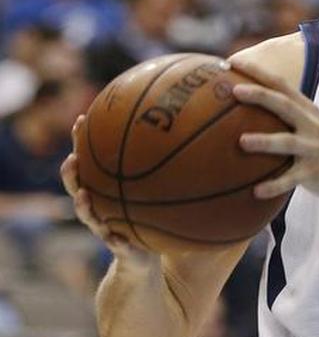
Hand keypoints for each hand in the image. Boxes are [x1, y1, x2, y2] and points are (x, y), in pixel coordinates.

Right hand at [60, 118, 158, 270]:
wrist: (144, 258)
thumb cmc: (150, 219)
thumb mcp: (157, 192)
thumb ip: (163, 169)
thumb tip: (186, 134)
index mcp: (106, 191)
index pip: (90, 163)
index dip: (82, 143)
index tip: (82, 120)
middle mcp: (99, 208)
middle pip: (76, 187)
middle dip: (71, 173)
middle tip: (72, 158)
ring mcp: (104, 228)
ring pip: (88, 216)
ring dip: (82, 206)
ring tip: (82, 194)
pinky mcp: (119, 248)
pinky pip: (114, 244)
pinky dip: (114, 239)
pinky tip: (116, 236)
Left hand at [229, 58, 318, 202]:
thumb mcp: (312, 125)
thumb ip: (287, 117)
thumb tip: (245, 113)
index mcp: (307, 111)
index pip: (281, 85)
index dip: (258, 72)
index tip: (233, 62)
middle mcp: (311, 125)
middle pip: (284, 105)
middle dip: (261, 96)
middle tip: (235, 90)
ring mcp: (314, 148)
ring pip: (288, 142)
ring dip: (265, 141)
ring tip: (242, 142)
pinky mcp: (315, 172)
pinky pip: (291, 179)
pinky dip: (274, 185)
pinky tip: (256, 191)